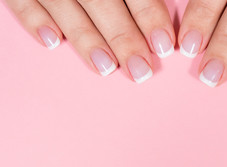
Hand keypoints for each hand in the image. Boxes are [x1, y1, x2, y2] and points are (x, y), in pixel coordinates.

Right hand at [4, 0, 174, 82]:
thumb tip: (157, 15)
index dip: (149, 16)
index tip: (163, 45)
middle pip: (102, 2)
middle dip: (123, 39)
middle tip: (140, 70)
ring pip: (64, 5)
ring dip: (85, 39)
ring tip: (106, 68)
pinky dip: (33, 19)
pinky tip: (51, 41)